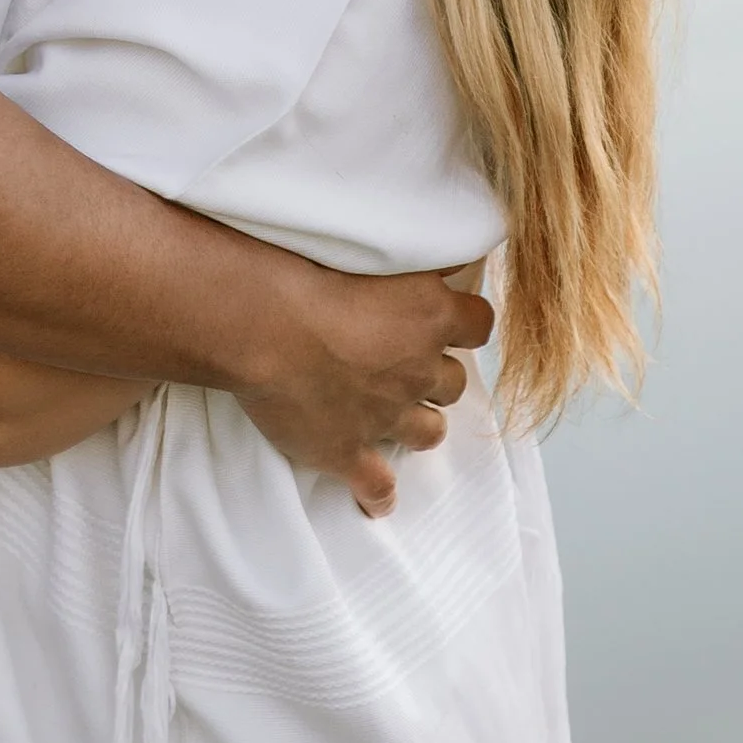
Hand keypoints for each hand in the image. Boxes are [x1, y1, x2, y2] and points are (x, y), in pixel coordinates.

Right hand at [231, 262, 495, 516]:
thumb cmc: (306, 269)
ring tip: (398, 412)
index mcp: (428, 314)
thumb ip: (414, 254)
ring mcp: (386, 417)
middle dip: (436, 373)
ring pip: (429, 432)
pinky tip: (379, 498)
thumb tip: (449, 251)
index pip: (479, 323)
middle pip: (453, 382)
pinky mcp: (348, 452)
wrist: (263, 323)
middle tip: (405, 359)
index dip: (464, 323)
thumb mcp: (373, 245)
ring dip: (419, 423)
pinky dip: (379, 494)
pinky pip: (376, 486)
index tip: (448, 316)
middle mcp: (417, 369)